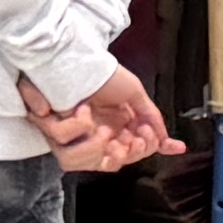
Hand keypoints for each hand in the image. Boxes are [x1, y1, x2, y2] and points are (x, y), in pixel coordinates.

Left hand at [23, 65, 169, 171]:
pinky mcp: (55, 130)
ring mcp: (74, 136)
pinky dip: (78, 128)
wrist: (82, 59)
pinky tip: (85, 112)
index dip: (146, 152)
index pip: (131, 152)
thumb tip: (167, 141)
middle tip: (139, 136)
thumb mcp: (134, 94)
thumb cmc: (105, 74)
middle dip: (131, 153)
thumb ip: (152, 118)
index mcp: (114, 129)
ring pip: (87, 162)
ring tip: (110, 132)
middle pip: (112, 162)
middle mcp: (95, 136)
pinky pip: (64, 144)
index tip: (164, 145)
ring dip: (101, 150)